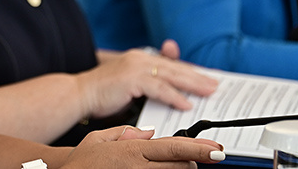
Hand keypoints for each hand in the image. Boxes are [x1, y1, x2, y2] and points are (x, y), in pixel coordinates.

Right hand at [62, 125, 224, 168]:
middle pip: (181, 166)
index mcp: (131, 150)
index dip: (199, 149)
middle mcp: (138, 167)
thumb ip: (126, 132)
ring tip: (157, 166)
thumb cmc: (79, 163)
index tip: (218, 151)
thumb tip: (149, 133)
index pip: (174, 149)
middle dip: (189, 162)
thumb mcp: (98, 139)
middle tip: (188, 159)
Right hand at [77, 40, 217, 118]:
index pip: (170, 63)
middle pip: (175, 67)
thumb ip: (149, 87)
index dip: (190, 70)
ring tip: (209, 92)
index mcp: (138, 58)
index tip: (206, 77)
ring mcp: (135, 67)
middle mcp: (139, 58)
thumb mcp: (129, 87)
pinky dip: (175, 97)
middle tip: (216, 85)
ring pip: (171, 75)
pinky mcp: (132, 79)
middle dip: (198, 76)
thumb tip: (169, 96)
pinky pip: (159, 88)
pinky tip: (186, 104)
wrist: (79, 94)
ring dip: (193, 84)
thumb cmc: (102, 94)